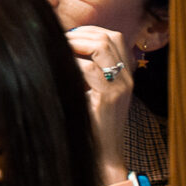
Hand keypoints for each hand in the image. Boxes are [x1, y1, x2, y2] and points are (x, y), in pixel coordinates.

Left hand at [65, 24, 136, 183]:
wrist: (102, 153)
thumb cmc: (91, 122)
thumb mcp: (93, 91)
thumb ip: (87, 71)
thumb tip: (63, 47)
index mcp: (125, 74)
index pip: (115, 36)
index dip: (90, 31)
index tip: (68, 36)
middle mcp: (127, 77)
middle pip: (109, 37)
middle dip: (81, 34)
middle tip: (59, 41)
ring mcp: (120, 87)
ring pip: (102, 46)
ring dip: (75, 44)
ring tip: (59, 51)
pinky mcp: (108, 98)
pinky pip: (89, 69)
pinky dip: (72, 64)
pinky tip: (60, 70)